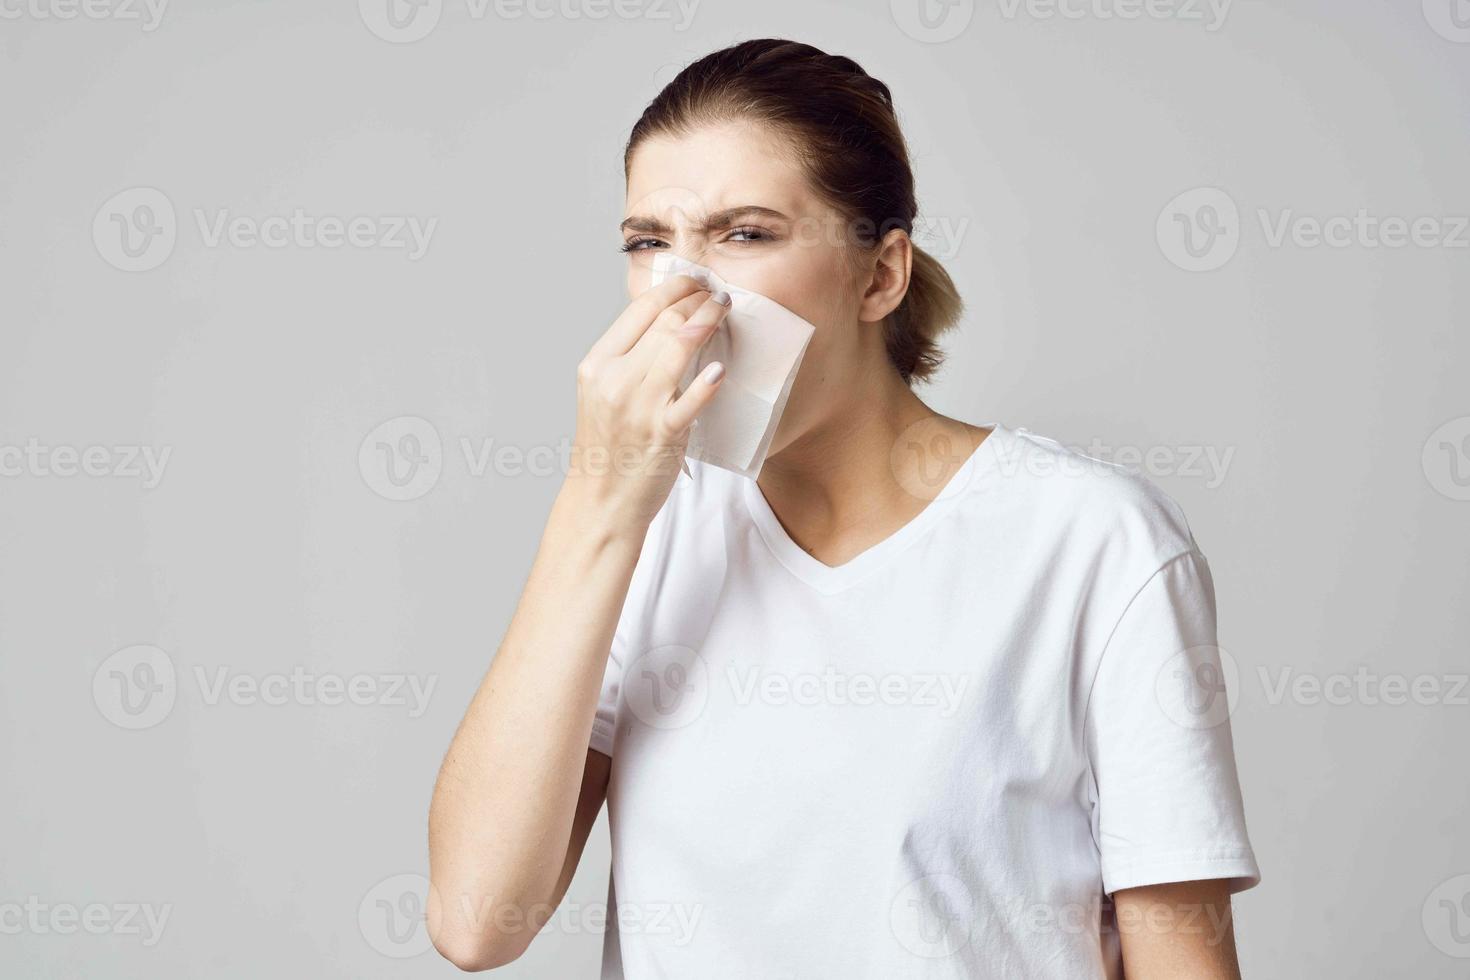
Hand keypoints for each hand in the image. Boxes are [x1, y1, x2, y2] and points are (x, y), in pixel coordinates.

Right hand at [566, 274, 730, 529]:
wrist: (601, 500)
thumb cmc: (609, 447)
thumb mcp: (604, 394)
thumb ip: (629, 361)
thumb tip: (667, 323)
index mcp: (598, 364)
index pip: (640, 309)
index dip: (673, 288)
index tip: (694, 280)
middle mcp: (615, 379)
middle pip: (664, 322)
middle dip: (697, 299)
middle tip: (718, 293)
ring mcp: (638, 406)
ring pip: (679, 347)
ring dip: (708, 322)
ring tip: (724, 310)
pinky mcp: (662, 433)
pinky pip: (690, 400)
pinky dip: (707, 382)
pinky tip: (721, 369)